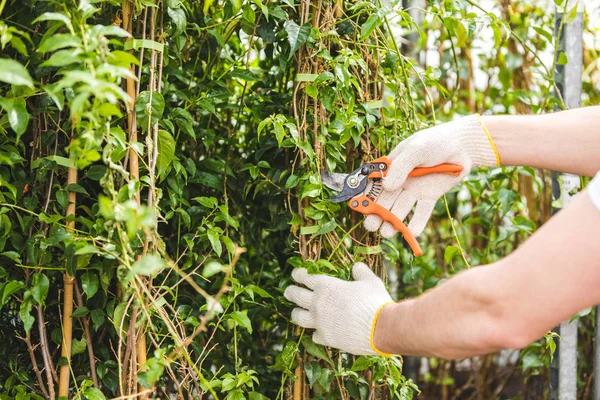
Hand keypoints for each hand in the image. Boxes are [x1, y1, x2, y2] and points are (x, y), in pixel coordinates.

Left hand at [284, 263, 393, 355]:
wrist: (381, 328)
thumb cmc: (375, 301)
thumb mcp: (370, 281)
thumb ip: (361, 272)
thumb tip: (357, 266)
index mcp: (326, 286)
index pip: (304, 277)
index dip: (298, 274)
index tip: (295, 274)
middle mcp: (318, 303)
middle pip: (295, 295)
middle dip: (290, 292)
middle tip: (287, 291)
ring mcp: (319, 322)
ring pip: (298, 317)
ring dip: (296, 313)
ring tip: (295, 312)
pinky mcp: (325, 338)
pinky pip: (314, 335)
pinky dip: (316, 333)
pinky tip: (318, 332)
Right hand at [365, 115, 498, 237]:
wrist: (462, 146)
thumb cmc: (434, 142)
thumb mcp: (415, 150)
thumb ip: (401, 167)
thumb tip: (387, 186)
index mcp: (391, 167)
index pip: (375, 184)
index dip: (366, 196)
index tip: (359, 208)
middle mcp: (401, 181)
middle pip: (385, 200)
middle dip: (377, 214)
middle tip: (371, 226)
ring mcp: (415, 189)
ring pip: (401, 208)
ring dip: (394, 221)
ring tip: (387, 233)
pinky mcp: (429, 196)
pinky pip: (422, 211)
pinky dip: (418, 222)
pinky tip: (412, 233)